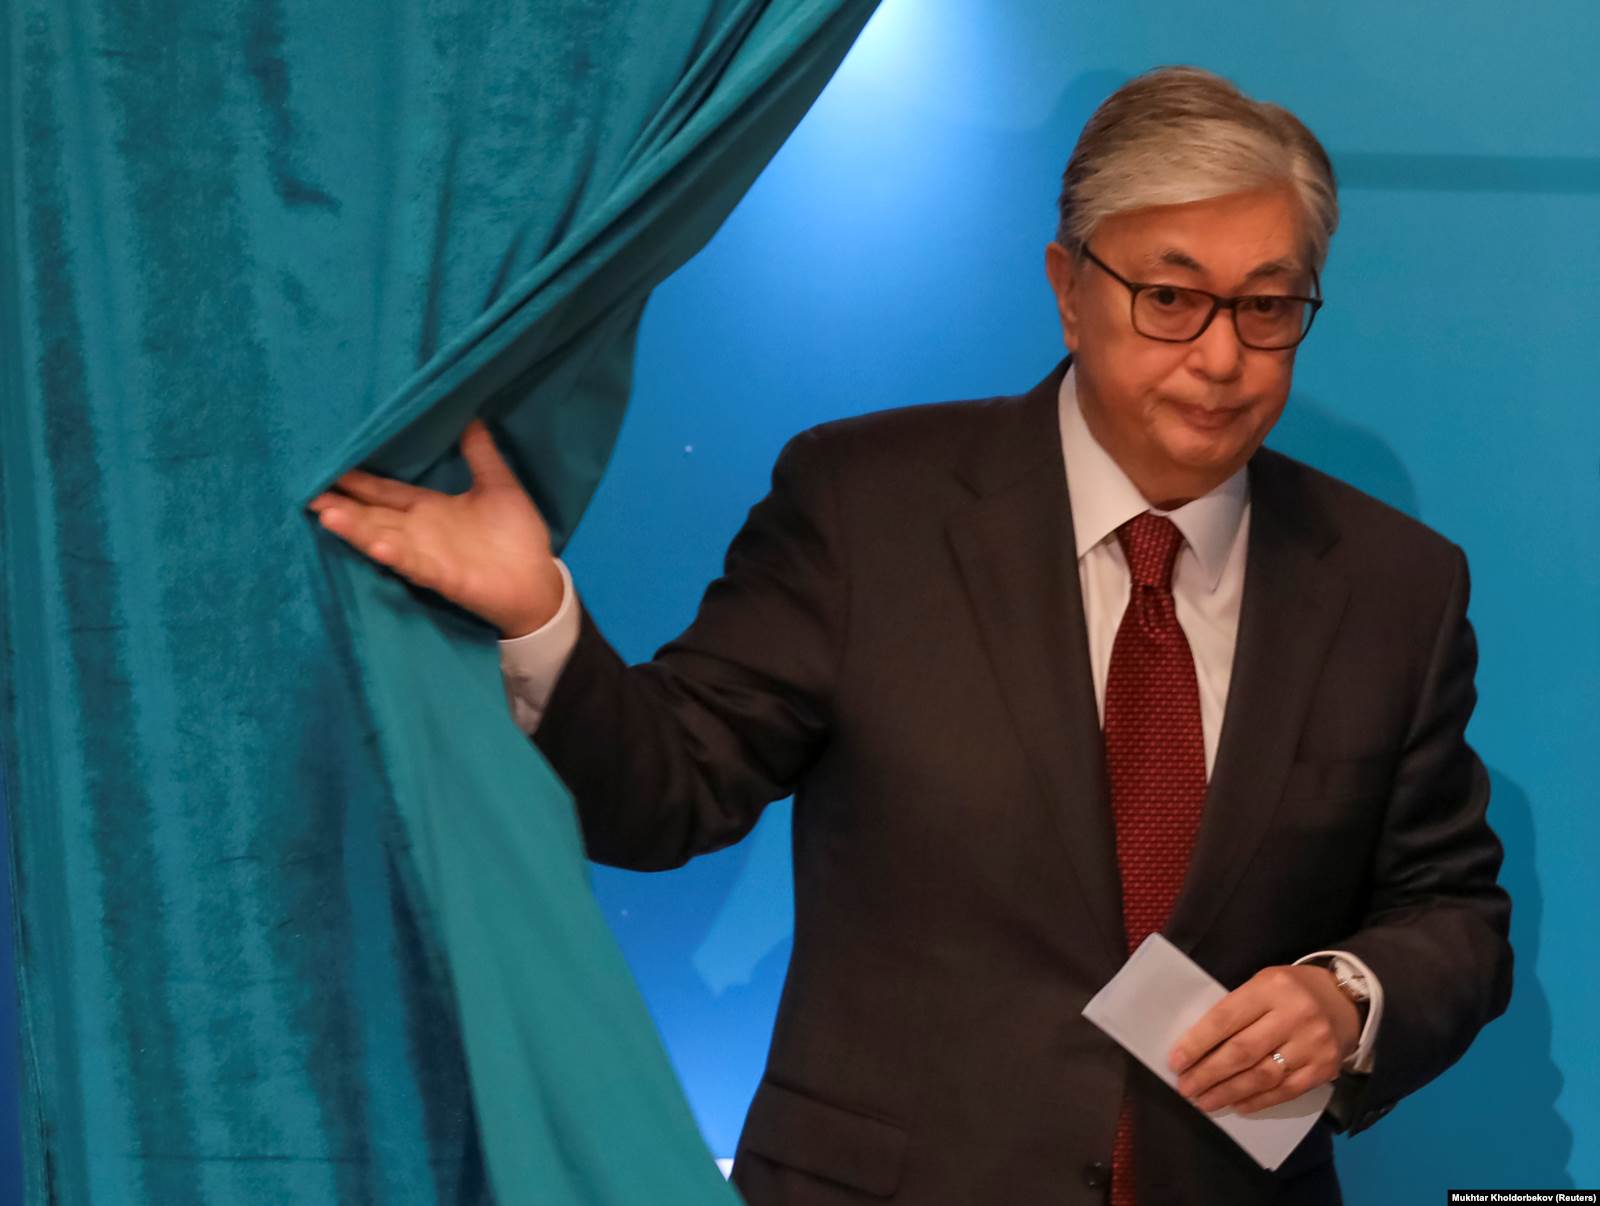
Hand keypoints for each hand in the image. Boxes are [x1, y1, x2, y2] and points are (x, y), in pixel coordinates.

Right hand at [308, 420, 562, 637]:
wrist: (538, 582)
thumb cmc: (516, 536)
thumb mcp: (498, 485)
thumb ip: (480, 453)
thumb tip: (472, 414)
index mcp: (428, 508)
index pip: (384, 491)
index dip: (356, 479)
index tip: (325, 463)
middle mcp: (419, 531)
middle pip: (372, 515)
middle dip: (340, 504)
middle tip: (303, 490)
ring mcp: (427, 555)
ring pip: (383, 538)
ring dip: (357, 529)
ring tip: (327, 515)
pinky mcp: (443, 576)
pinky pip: (415, 565)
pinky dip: (397, 556)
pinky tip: (379, 546)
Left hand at [1167, 964, 1359, 1115]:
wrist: (1346, 1000)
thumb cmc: (1291, 991)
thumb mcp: (1263, 985)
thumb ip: (1236, 1009)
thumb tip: (1197, 1046)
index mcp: (1271, 987)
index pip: (1226, 1018)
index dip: (1197, 1043)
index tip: (1175, 1062)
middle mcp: (1294, 1015)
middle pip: (1242, 1051)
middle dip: (1208, 1073)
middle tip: (1185, 1088)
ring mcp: (1313, 1044)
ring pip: (1262, 1076)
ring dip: (1228, 1092)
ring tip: (1204, 1101)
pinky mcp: (1325, 1069)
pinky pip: (1286, 1091)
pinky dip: (1258, 1100)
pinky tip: (1237, 1105)